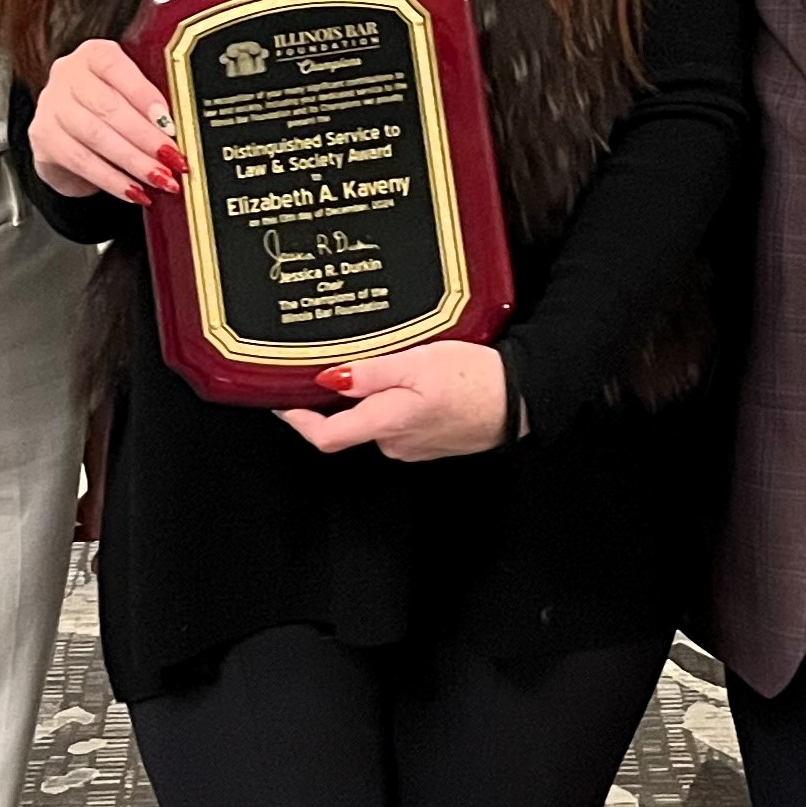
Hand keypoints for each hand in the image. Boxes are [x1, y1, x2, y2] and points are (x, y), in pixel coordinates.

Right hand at [29, 37, 186, 205]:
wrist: (70, 133)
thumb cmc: (109, 108)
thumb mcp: (130, 94)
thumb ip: (150, 103)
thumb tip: (179, 130)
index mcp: (94, 54)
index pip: (116, 68)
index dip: (144, 95)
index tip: (169, 123)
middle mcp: (67, 74)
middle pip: (107, 106)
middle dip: (146, 137)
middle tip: (172, 158)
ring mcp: (51, 106)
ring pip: (95, 136)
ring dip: (133, 161)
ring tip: (160, 178)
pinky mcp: (44, 139)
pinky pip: (81, 162)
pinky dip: (112, 179)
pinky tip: (134, 191)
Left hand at [276, 341, 512, 462]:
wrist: (522, 399)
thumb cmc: (476, 379)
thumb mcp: (417, 362)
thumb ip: (370, 372)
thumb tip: (329, 380)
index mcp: (387, 422)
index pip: (326, 436)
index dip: (298, 421)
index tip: (283, 402)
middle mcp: (395, 442)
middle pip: (350, 424)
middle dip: (346, 396)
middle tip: (353, 360)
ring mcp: (413, 446)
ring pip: (377, 421)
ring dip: (377, 396)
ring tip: (399, 364)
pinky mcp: (429, 443)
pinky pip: (400, 423)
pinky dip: (399, 403)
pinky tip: (419, 382)